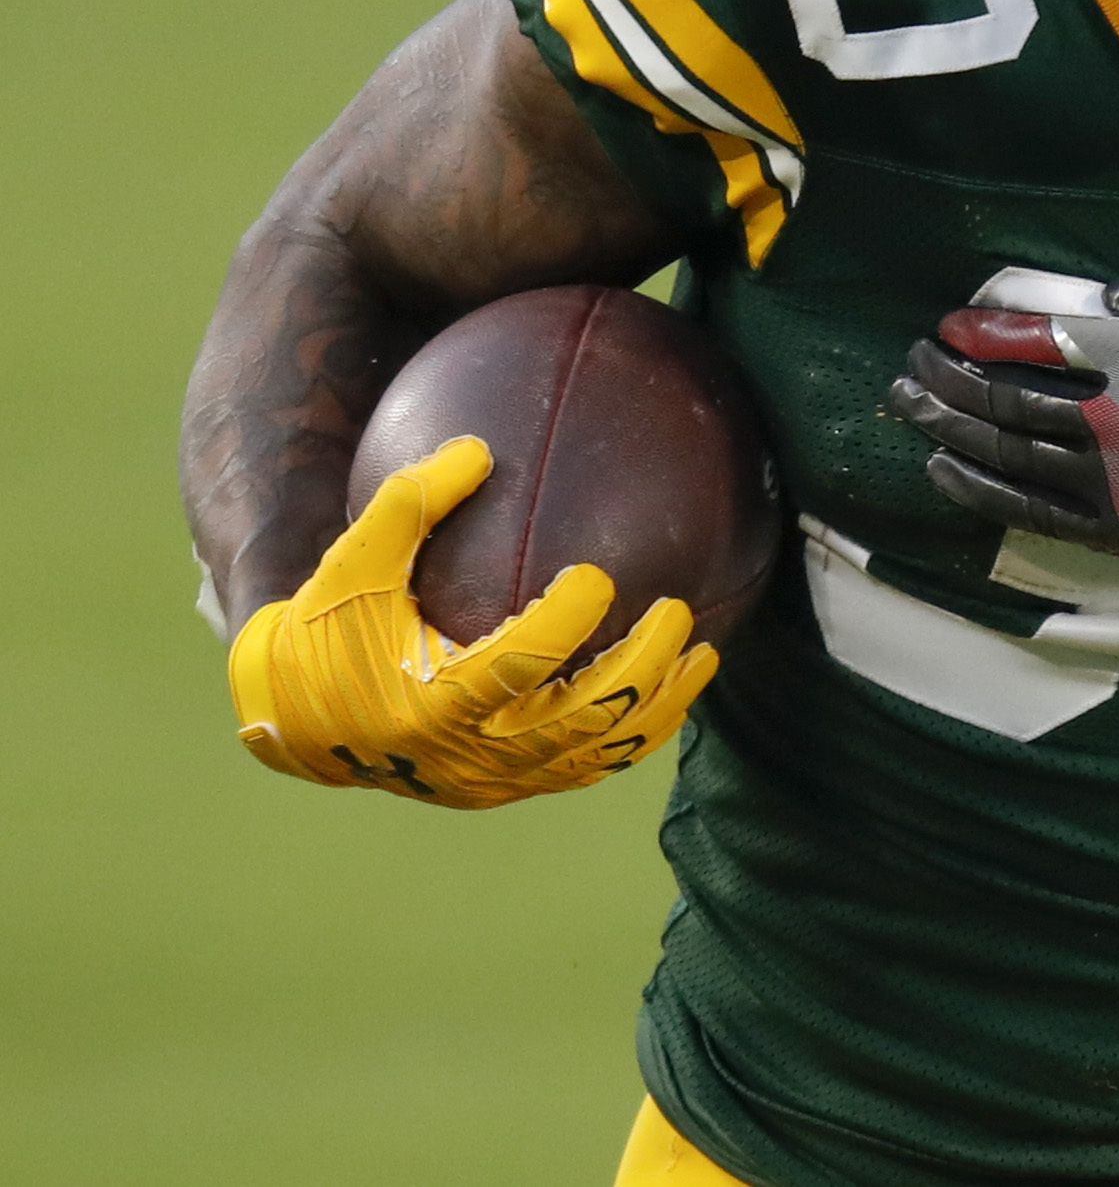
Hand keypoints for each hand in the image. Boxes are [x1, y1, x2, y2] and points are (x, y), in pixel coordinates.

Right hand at [227, 438, 715, 807]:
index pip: (514, 667)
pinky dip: (635, 736)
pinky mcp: (506, 789)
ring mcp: (492, 781)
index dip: (563, 624)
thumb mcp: (350, 566)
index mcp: (428, 704)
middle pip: (577, 720)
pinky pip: (585, 770)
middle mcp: (466, 755)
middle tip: (676, 611)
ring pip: (595, 755)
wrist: (296, 721)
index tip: (597, 574)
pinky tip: (673, 689)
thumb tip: (480, 447)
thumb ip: (409, 505)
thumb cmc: (326, 629)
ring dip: (657, 706)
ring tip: (703, 653)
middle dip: (638, 666)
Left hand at [889, 256, 1118, 586]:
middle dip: (947, 378)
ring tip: (909, 405)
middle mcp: (1116, 423)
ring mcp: (1115, 486)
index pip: (1038, 341)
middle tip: (911, 362)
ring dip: (947, 427)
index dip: (983, 333)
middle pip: (1005, 398)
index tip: (948, 325)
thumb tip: (1111, 306)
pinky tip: (946, 469)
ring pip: (1006, 454)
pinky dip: (979, 488)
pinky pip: (1031, 511)